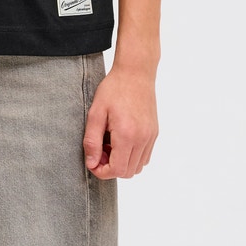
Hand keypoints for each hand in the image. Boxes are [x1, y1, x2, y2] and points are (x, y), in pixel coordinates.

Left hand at [82, 64, 158, 178]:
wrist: (135, 73)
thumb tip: (92, 164)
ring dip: (122, 163)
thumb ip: (92, 141)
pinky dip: (132, 156)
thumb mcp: (95, 114)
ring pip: (138, 167)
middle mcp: (142, 138)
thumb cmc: (114, 89)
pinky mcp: (154, 133)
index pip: (117, 170)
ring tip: (111, 144)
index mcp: (127, 134)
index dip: (102, 171)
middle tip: (100, 150)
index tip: (93, 161)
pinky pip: (145, 156)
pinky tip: (121, 141)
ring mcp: (151, 136)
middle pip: (128, 172)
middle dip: (111, 168)